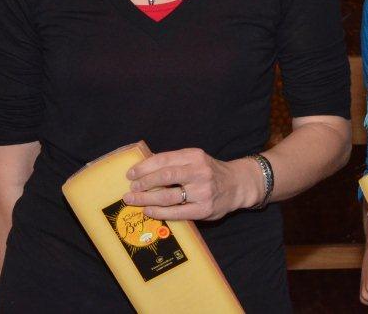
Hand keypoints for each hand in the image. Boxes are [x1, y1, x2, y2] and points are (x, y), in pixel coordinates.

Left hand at [123, 148, 260, 221]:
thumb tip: (144, 169)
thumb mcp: (196, 160)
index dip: (145, 167)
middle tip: (130, 189)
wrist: (237, 185)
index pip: (165, 159)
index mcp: (194, 156)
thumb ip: (175, 163)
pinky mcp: (204, 209)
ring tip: (133, 201)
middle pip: (165, 176)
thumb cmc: (209, 172)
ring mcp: (202, 191)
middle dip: (144, 183)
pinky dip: (159, 212)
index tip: (131, 174)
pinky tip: (149, 211)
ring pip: (168, 196)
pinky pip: (176, 212)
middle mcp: (199, 171)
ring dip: (147, 199)